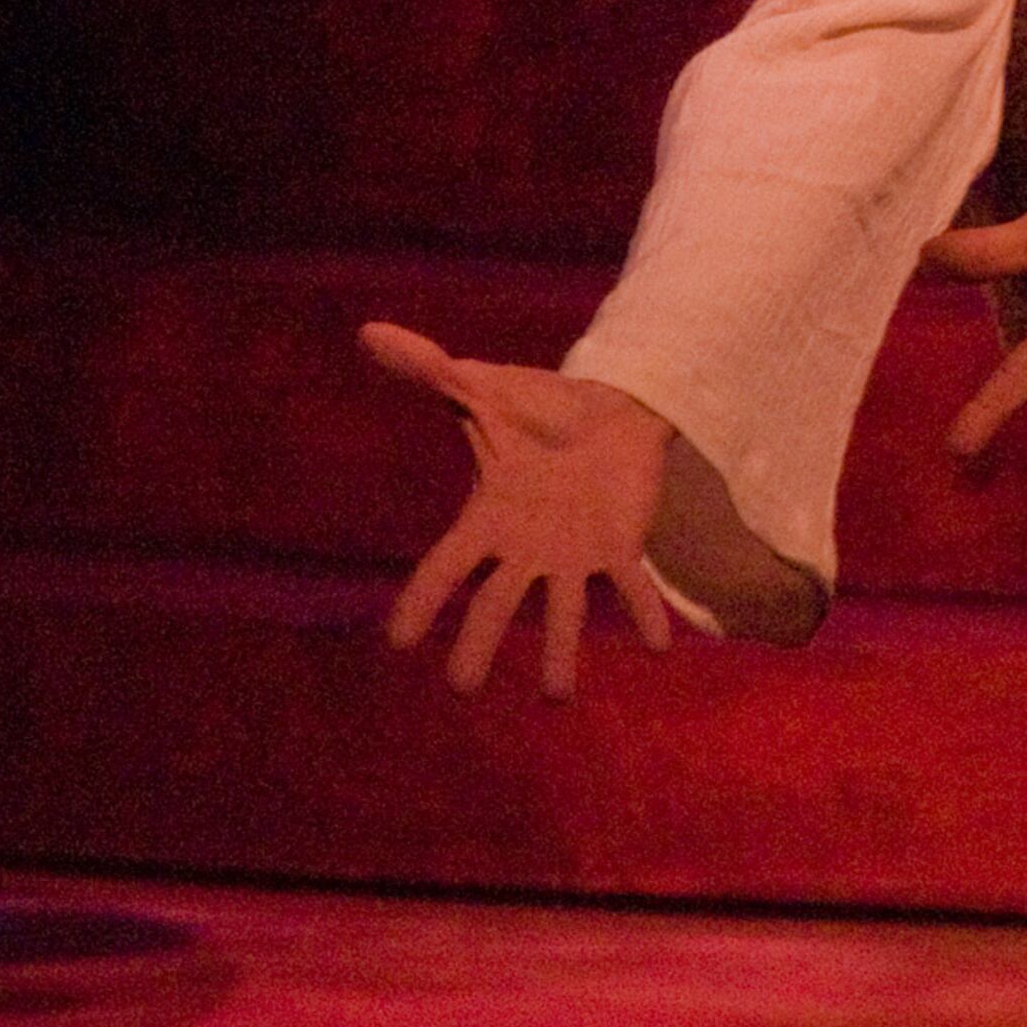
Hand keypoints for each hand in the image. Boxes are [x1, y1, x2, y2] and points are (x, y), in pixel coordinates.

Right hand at [364, 323, 675, 698]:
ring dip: (563, 653)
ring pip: (565, 611)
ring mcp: (574, 554)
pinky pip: (632, 587)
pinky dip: (645, 616)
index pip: (445, 566)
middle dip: (481, 643)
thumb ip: (429, 368)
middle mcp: (526, 550)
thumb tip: (368, 330)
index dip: (424, 601)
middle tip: (463, 688)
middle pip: (497, 604)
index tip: (399, 642)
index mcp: (487, 519)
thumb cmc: (538, 408)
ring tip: (559, 697)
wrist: (611, 404)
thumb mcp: (482, 388)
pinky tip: (658, 648)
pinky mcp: (620, 546)